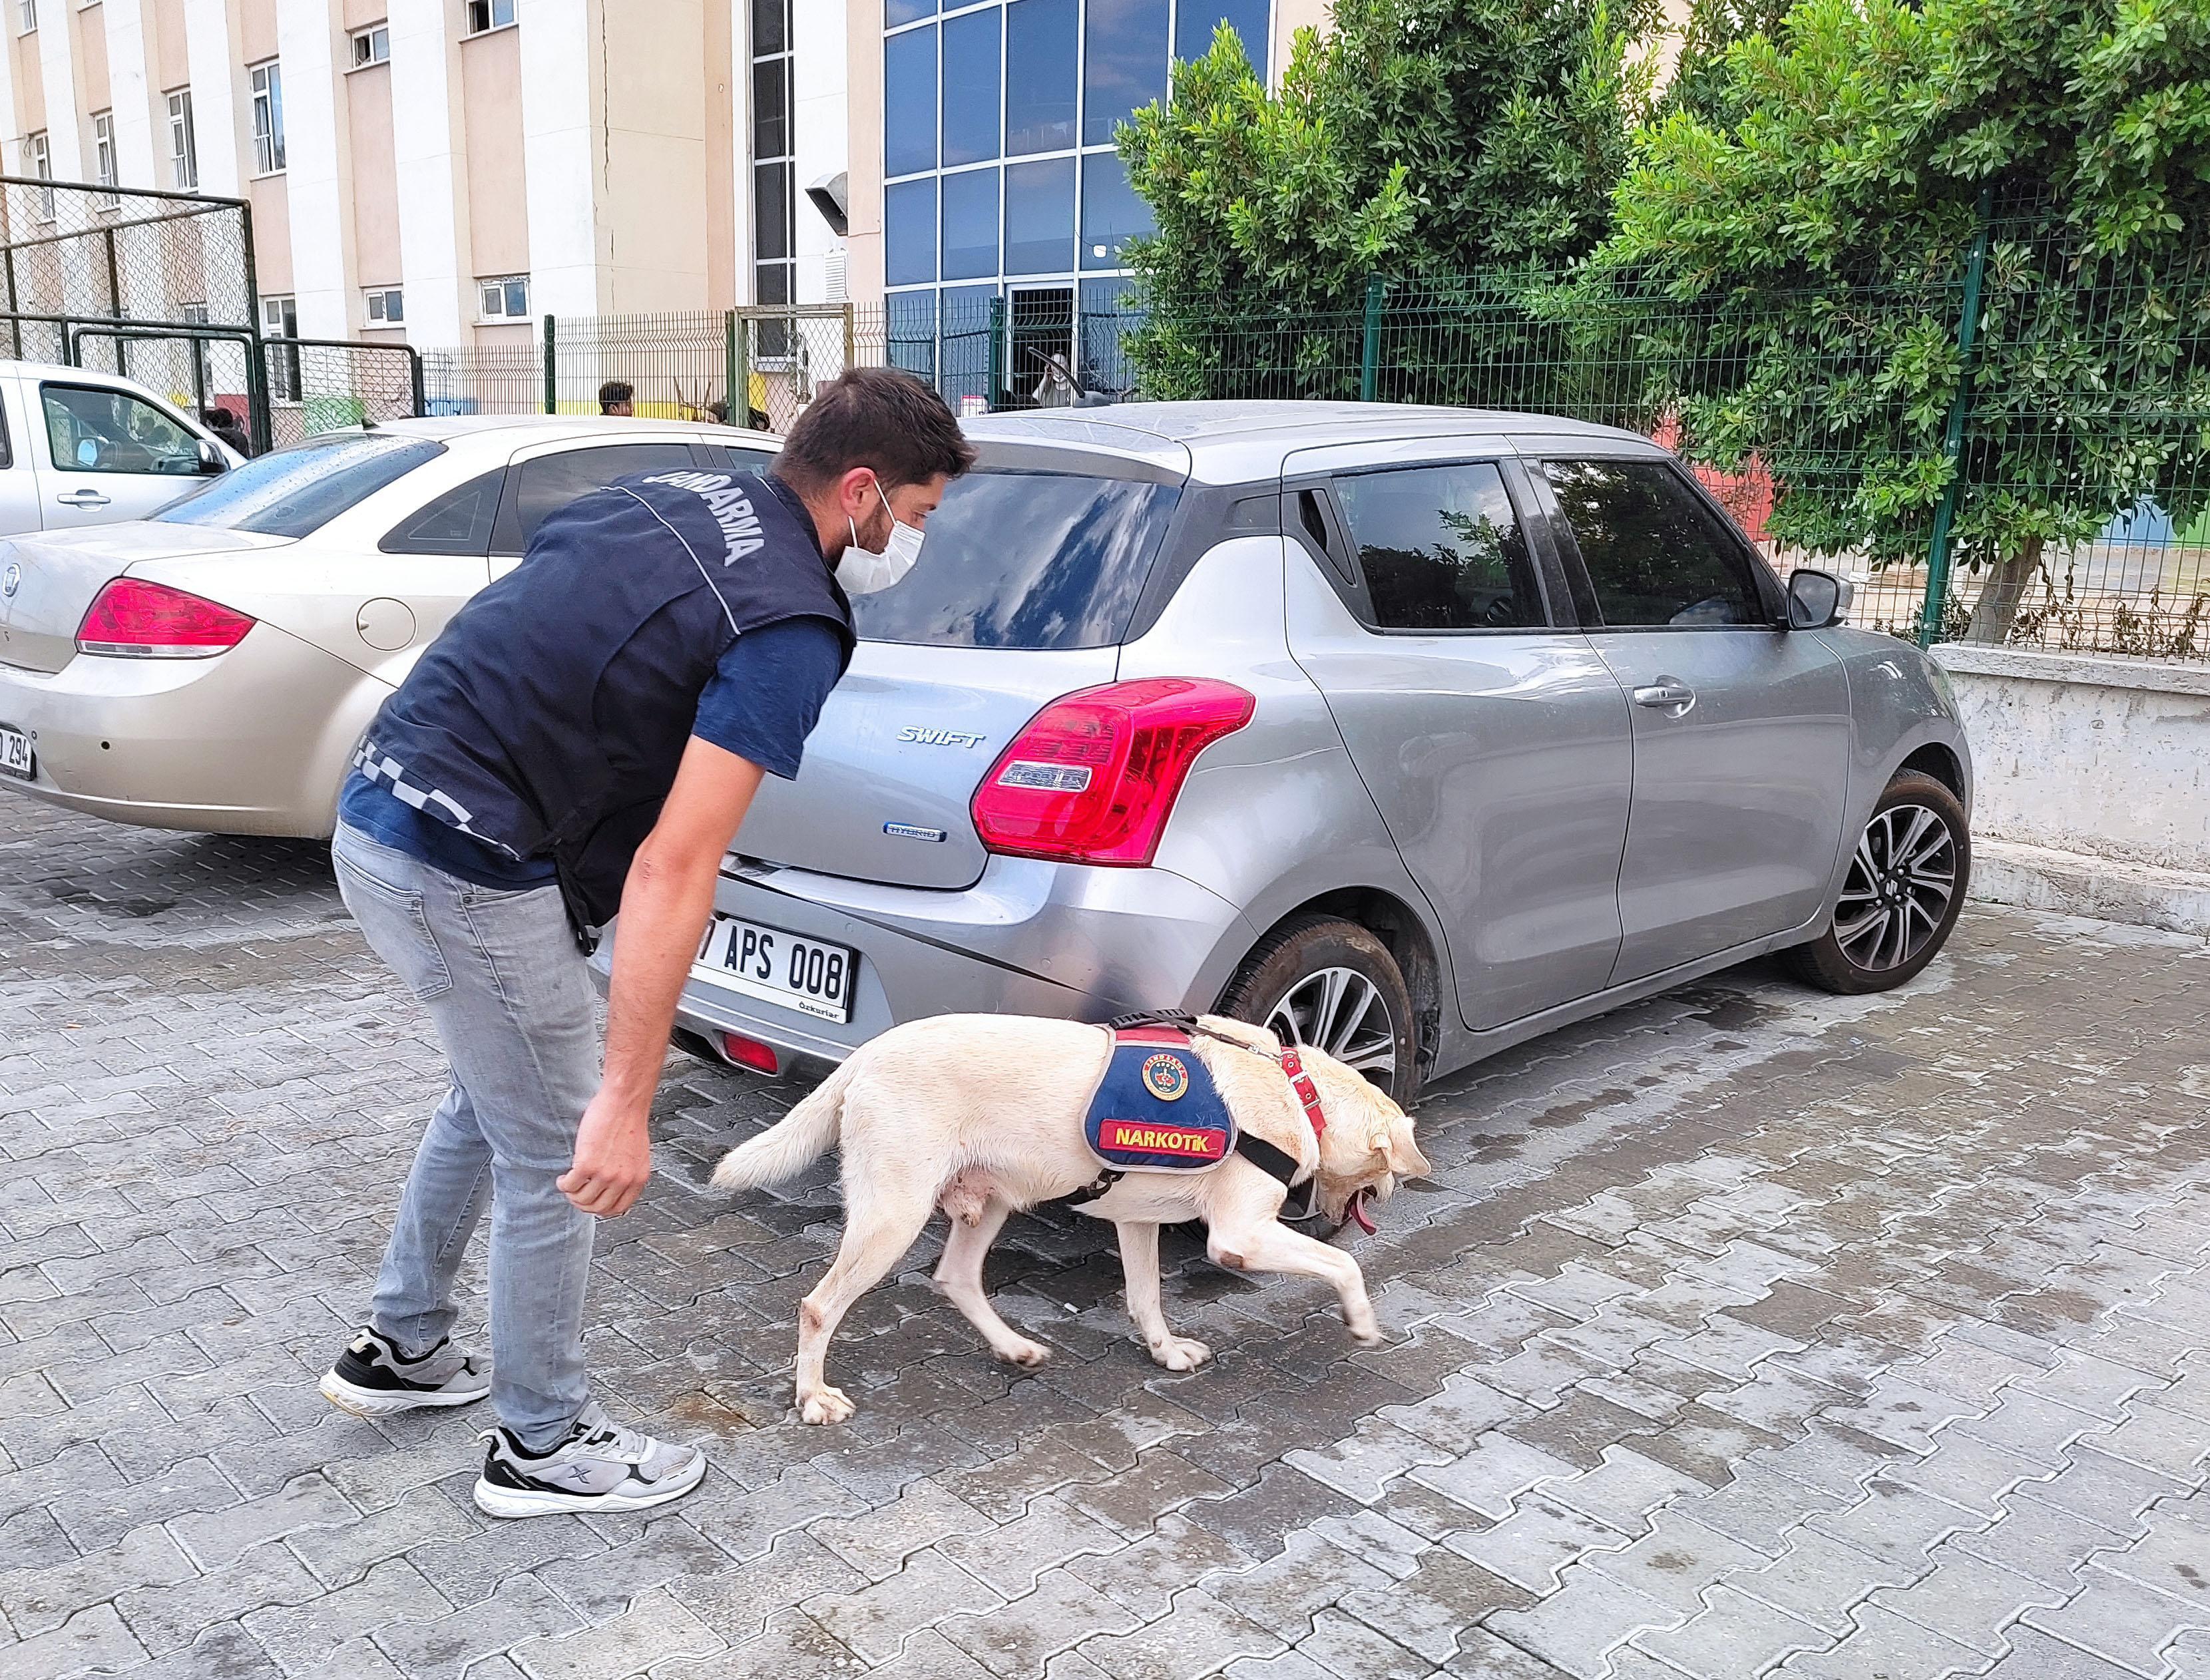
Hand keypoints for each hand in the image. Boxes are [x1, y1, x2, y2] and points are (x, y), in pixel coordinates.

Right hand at [559, 1089, 652, 1215]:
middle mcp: (623, 1180)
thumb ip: (627, 1172)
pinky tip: (564, 1178)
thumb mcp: (636, 1154)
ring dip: (571, 1194)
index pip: (618, 1209)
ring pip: (581, 1199)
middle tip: (576, 1194)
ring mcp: (605, 1174)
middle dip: (583, 1204)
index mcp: (638, 1179)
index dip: (601, 1209)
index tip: (593, 1202)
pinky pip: (570, 1186)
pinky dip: (563, 1185)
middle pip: (597, 1208)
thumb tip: (613, 1186)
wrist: (624, 1101)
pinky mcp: (587, 1165)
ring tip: (569, 1184)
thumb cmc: (629, 1120)